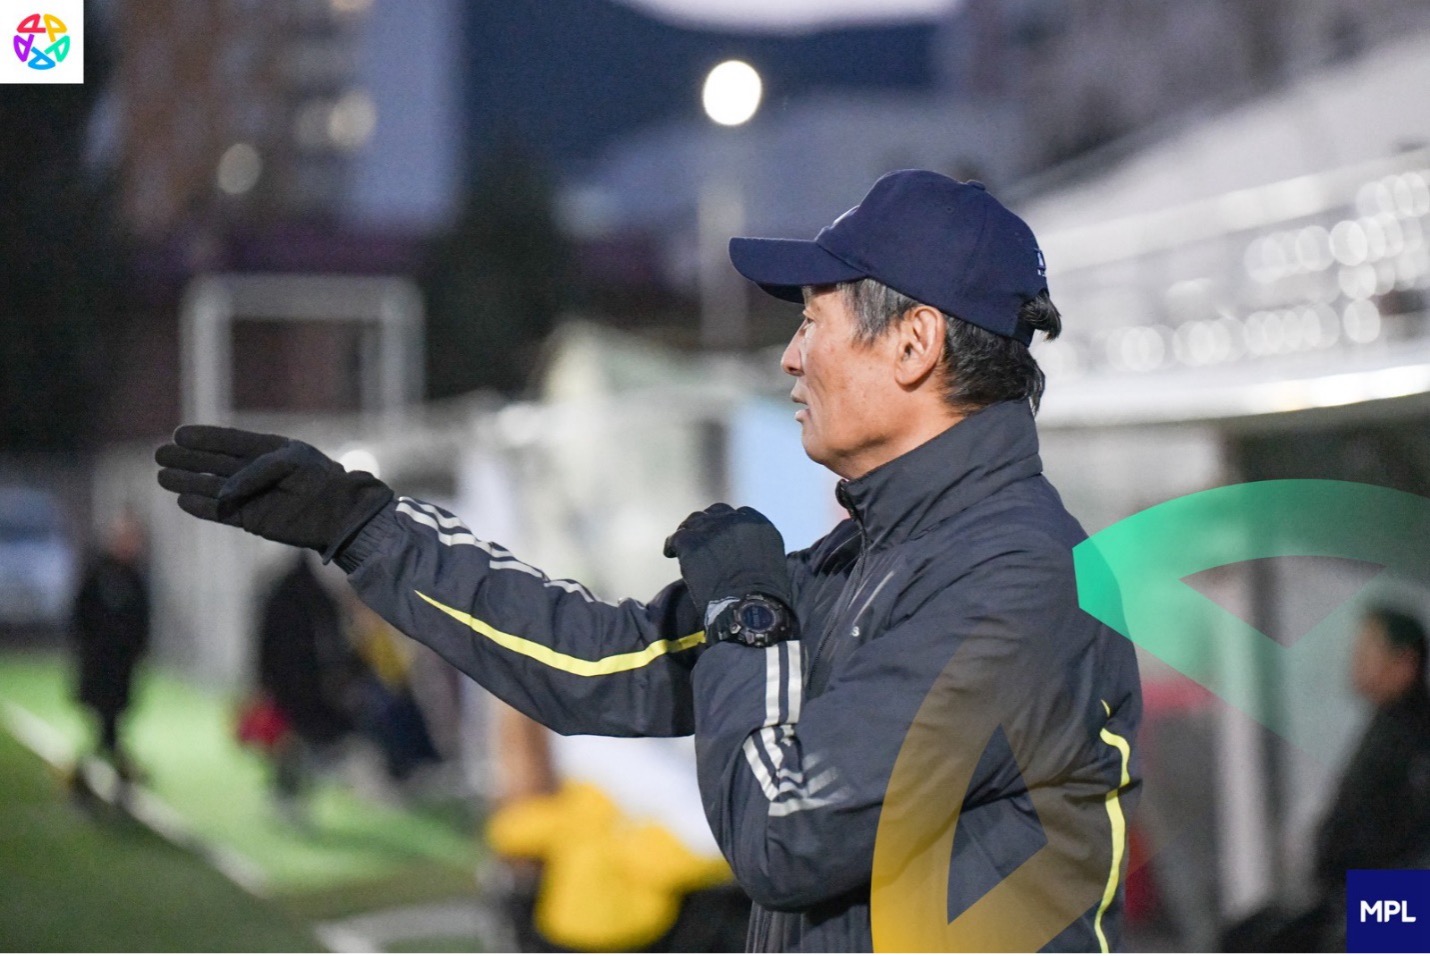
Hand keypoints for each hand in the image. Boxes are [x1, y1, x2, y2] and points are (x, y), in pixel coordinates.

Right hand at [155, 425, 392, 560]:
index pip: (229, 442)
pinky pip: (222, 513)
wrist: (339, 512)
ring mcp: (253, 497)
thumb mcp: (289, 462)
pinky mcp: (253, 520)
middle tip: (160, 454)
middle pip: (214, 464)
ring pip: (213, 488)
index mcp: (268, 452)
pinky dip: (203, 508)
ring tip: (162, 477)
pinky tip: (183, 501)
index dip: (205, 438)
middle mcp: (256, 474)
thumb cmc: (319, 480)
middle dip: (188, 459)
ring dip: (189, 483)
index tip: (180, 434)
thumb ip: (255, 471)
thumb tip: (222, 490)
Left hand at [663, 503, 791, 610]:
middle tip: (701, 539)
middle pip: (716, 513)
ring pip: (694, 521)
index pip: (739, 514)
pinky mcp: (691, 542)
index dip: (728, 525)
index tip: (723, 536)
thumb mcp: (771, 564)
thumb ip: (756, 550)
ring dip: (690, 532)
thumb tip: (743, 555)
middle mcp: (735, 519)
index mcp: (758, 523)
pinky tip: (670, 553)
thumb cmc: (762, 596)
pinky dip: (672, 546)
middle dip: (708, 524)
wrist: (748, 606)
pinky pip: (676, 538)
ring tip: (683, 545)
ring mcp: (712, 529)